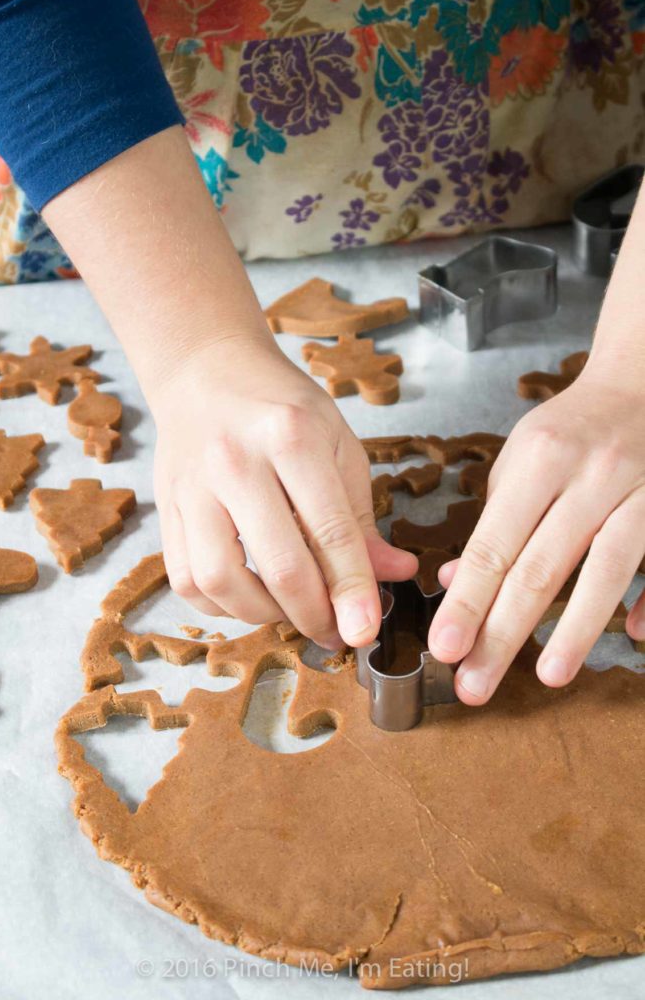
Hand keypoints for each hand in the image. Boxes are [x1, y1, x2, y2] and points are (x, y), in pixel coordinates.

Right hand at [152, 335, 416, 649]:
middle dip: (314, 614)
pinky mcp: (166, 508)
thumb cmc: (281, 406)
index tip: (367, 630)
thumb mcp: (337, 443)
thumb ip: (360, 515)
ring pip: (221, 582)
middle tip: (335, 630)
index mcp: (291, 436)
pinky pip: (187, 581)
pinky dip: (221, 606)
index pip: (330, 531)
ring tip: (291, 610)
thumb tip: (394, 574)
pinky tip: (250, 596)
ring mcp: (192, 487)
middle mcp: (235, 462)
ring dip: (264, 615)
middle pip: (278, 565)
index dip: (354, 590)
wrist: (207, 369)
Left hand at [428, 362, 644, 703]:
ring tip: (546, 677)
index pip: (495, 544)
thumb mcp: (520, 459)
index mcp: (541, 459)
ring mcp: (642, 488)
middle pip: (542, 567)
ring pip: (609, 568)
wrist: (644, 384)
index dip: (468, 602)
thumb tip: (458, 583)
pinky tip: (634, 636)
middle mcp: (592, 473)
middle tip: (474, 685)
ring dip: (575, 630)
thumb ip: (493, 521)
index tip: (444, 647)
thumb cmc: (572, 430)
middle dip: (503, 634)